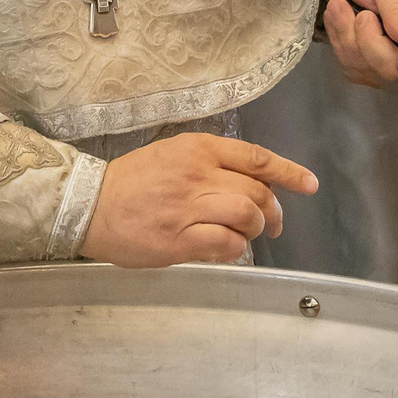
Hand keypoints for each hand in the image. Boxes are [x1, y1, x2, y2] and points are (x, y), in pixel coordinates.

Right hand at [80, 134, 317, 267]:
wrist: (89, 205)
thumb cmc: (133, 181)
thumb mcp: (173, 155)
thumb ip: (211, 164)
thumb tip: (252, 185)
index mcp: (197, 148)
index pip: (256, 158)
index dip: (289, 173)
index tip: (309, 185)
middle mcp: (197, 174)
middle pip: (257, 192)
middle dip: (273, 211)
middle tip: (272, 224)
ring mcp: (188, 208)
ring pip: (246, 217)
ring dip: (255, 230)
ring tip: (248, 236)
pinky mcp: (179, 240)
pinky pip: (226, 244)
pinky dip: (236, 248)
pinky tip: (228, 248)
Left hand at [323, 0, 397, 90]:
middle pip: (396, 72)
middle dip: (371, 42)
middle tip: (364, 14)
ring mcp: (389, 65)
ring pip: (368, 70)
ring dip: (349, 36)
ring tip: (344, 6)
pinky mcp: (365, 68)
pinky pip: (349, 66)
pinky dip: (338, 39)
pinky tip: (340, 18)